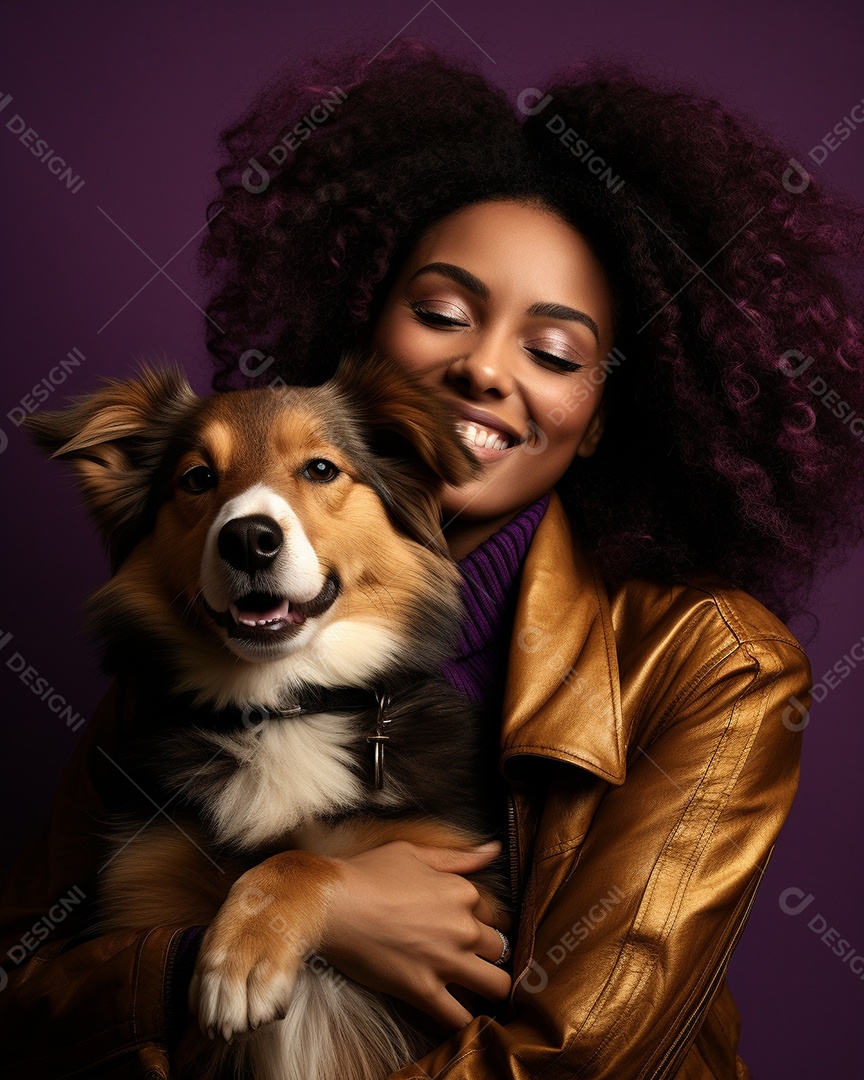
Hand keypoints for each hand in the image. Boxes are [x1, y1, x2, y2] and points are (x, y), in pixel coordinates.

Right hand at [319, 840, 511, 1030]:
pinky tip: (462, 1020)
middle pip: (500, 950)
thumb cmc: (367, 873)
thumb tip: (493, 849)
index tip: (468, 932)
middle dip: (489, 956)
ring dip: (489, 991)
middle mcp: (463, 927)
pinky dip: (466, 1023)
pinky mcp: (424, 991)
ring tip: (475, 992)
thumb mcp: (414, 853)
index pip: (493, 915)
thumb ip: (458, 857)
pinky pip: (461, 1018)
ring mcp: (446, 961)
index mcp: (463, 892)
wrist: (330, 904)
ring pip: (497, 987)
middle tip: (471, 962)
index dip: (481, 924)